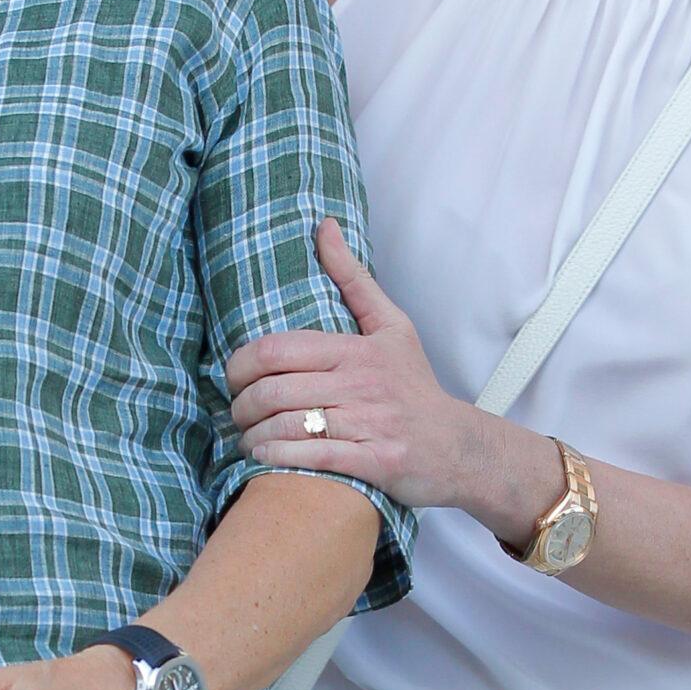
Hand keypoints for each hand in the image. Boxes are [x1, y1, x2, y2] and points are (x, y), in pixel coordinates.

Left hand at [226, 217, 470, 509]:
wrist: (457, 445)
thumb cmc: (414, 384)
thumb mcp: (391, 325)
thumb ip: (352, 279)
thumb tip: (324, 227)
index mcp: (356, 349)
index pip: (276, 351)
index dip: (239, 365)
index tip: (232, 377)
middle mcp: (362, 384)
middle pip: (274, 392)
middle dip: (241, 406)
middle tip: (236, 412)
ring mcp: (370, 425)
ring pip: (288, 427)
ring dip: (254, 436)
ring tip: (247, 437)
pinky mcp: (376, 463)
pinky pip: (312, 458)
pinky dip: (277, 458)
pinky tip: (262, 456)